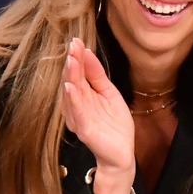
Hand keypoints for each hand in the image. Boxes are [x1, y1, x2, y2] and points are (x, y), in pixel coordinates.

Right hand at [62, 38, 135, 193]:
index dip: (77, 57)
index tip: (76, 40)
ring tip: (71, 60)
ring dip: (71, 76)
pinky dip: (73, 99)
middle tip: (73, 45)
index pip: (78, 73)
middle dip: (72, 62)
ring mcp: (79, 117)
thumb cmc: (114, 124)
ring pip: (72, 94)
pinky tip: (71, 87)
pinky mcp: (84, 129)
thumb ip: (98, 76)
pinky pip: (77, 112)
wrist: (121, 152)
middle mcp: (77, 105)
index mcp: (84, 95)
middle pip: (72, 80)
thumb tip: (88, 53)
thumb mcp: (109, 93)